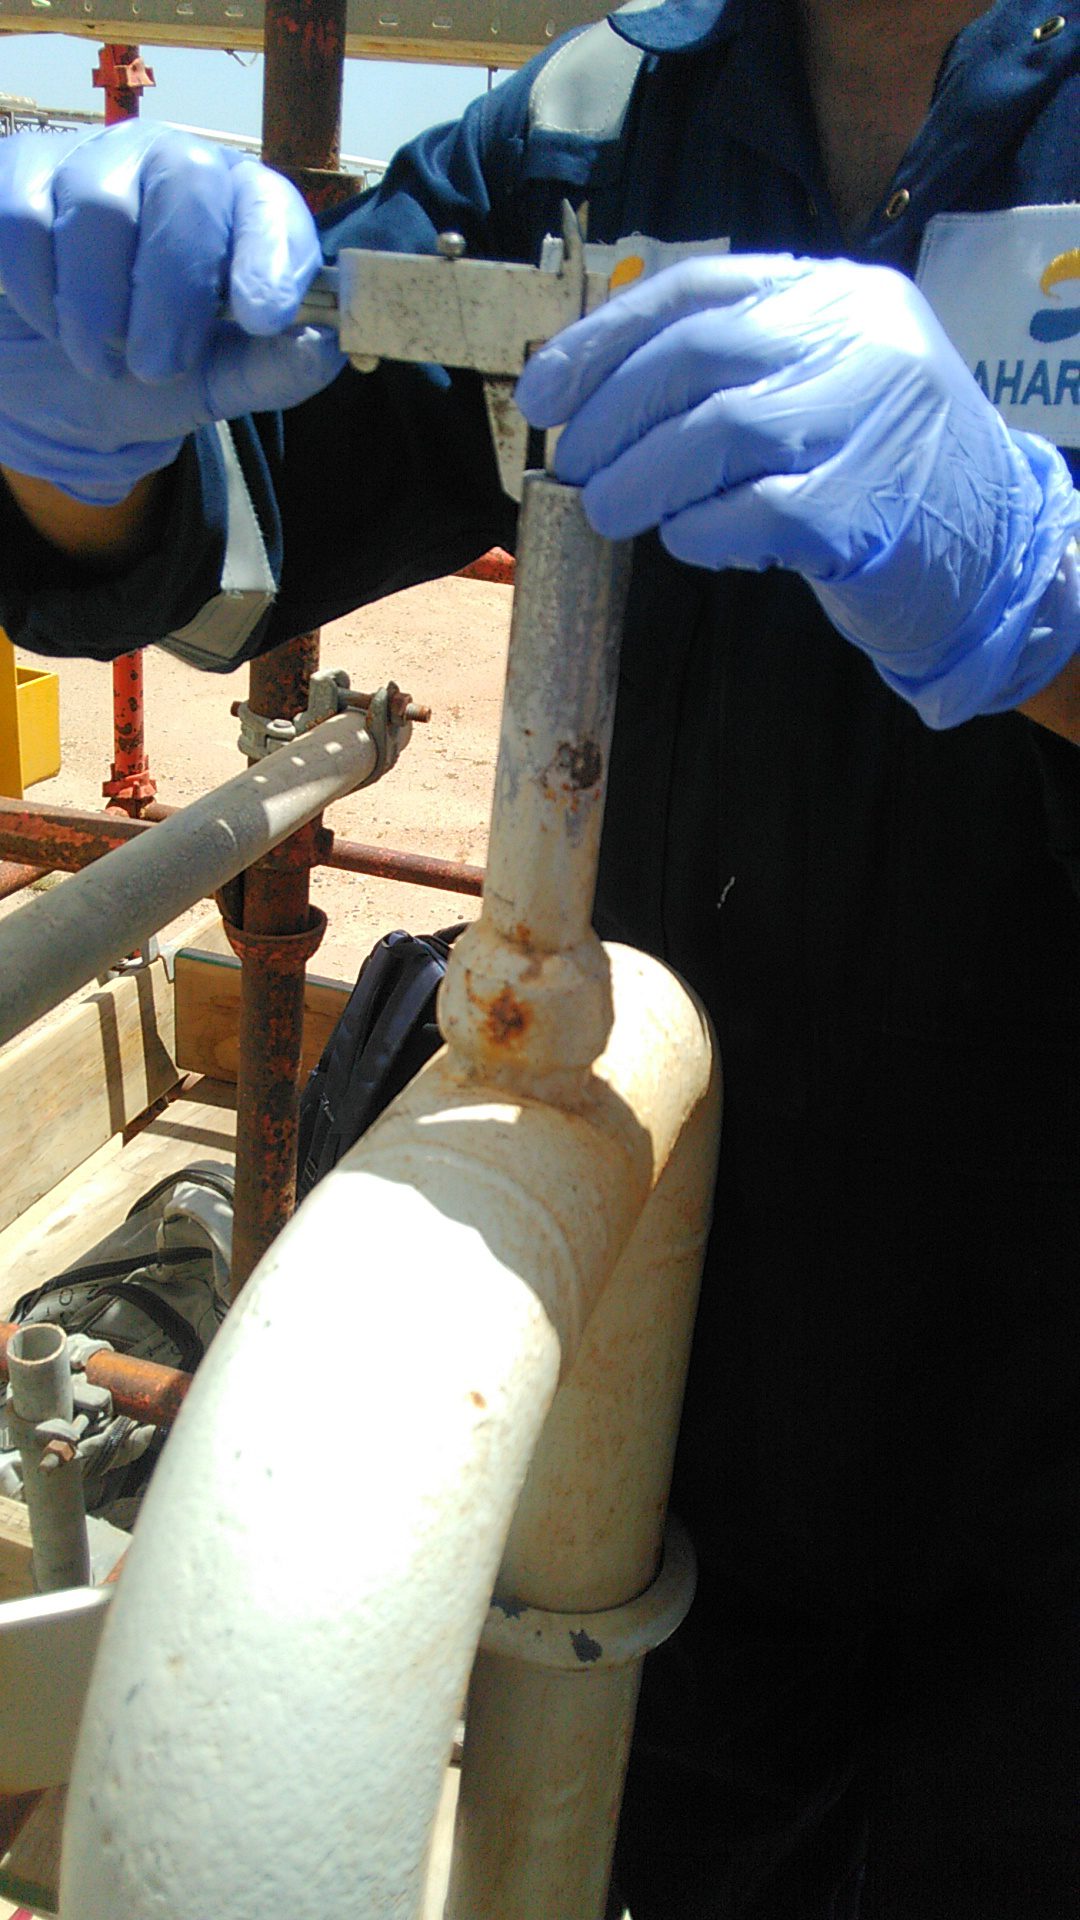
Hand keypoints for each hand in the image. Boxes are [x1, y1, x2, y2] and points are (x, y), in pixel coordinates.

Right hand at [0, 123, 343, 504]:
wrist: (51, 387)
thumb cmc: (146, 372)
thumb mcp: (215, 386)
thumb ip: (271, 371)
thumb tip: (326, 347)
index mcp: (235, 210)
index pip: (268, 204)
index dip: (271, 254)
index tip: (264, 317)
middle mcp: (169, 167)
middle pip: (183, 188)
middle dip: (173, 292)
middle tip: (159, 365)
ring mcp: (92, 162)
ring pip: (99, 208)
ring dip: (99, 308)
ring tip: (100, 360)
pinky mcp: (19, 175)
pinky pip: (25, 220)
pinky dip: (39, 292)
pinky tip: (50, 323)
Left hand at [516, 255, 1079, 727]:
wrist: (992, 551)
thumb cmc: (875, 472)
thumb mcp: (815, 388)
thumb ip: (730, 373)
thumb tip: (590, 401)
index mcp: (837, 295)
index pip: (696, 290)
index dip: (603, 341)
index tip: (543, 395)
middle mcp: (862, 339)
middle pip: (698, 355)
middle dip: (610, 414)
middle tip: (570, 466)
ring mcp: (873, 419)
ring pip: (721, 431)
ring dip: (641, 478)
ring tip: (607, 512)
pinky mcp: (869, 507)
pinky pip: (755, 511)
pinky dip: (699, 531)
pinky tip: (687, 541)